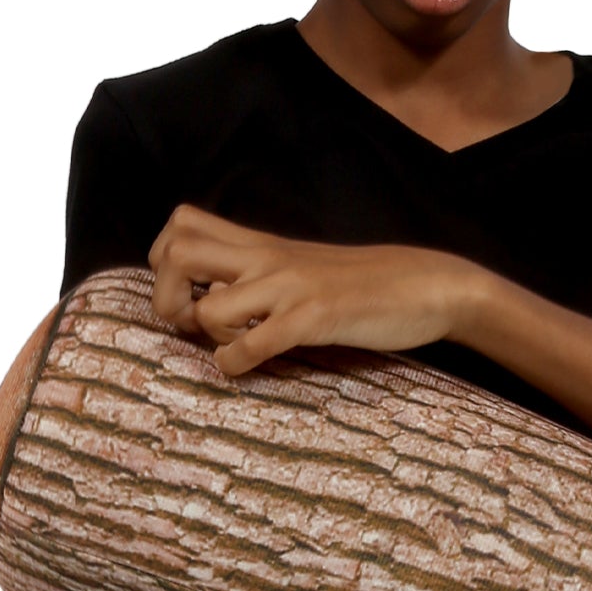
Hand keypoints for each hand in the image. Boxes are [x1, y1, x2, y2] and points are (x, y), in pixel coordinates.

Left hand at [148, 204, 476, 373]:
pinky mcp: (315, 318)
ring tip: (230, 344)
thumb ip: (259, 270)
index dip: (164, 262)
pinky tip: (248, 365)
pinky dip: (235, 364)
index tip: (189, 291)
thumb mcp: (303, 265)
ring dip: (206, 337)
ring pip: (207, 306)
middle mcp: (268, 258)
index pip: (181, 225)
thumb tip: (216, 292)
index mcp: (264, 243)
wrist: (428, 284)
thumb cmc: (365, 282)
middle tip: (191, 321)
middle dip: (166, 297)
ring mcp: (291, 287)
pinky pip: (252, 345)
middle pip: (175, 253)